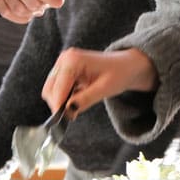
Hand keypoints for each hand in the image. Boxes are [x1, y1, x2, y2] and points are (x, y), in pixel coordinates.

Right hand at [42, 47, 158, 115]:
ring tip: (79, 106)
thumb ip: (85, 99)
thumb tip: (68, 111)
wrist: (128, 65)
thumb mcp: (105, 88)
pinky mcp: (65, 71)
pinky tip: (79, 99)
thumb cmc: (120, 73)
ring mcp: (63, 64)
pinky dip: (66, 97)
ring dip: (62, 101)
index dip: (59, 106)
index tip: (62, 121)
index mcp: (73, 60)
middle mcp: (64, 59)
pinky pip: (58, 89)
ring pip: (52, 90)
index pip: (58, 88)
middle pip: (50, 89)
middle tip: (72, 116)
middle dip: (59, 104)